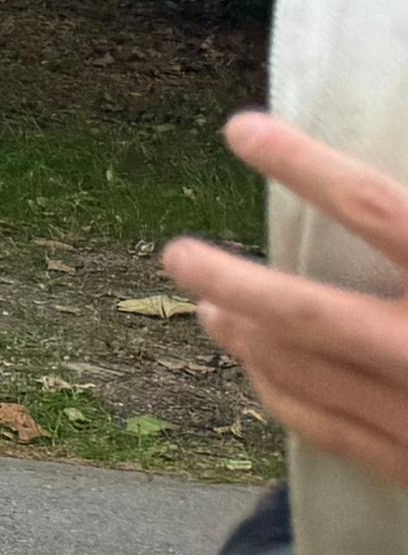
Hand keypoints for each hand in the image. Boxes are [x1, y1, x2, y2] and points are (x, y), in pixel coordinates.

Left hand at [169, 113, 407, 479]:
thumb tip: (380, 198)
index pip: (375, 207)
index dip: (304, 163)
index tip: (241, 128)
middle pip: (307, 310)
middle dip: (229, 277)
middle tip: (173, 251)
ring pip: (301, 370)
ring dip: (243, 333)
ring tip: (205, 299)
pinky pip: (322, 426)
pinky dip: (278, 391)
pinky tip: (255, 365)